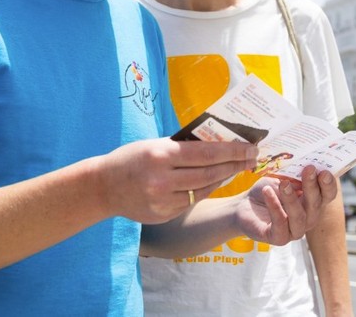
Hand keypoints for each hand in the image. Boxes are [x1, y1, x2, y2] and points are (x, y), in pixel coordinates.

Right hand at [98, 137, 256, 224]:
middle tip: (252, 158)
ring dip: (222, 178)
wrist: (103, 187)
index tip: (251, 147)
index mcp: (161, 155)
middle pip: (209, 173)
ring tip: (236, 168)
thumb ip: (183, 146)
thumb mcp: (155, 144)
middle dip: (234, 165)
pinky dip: (204, 190)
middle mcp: (162, 180)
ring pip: (204, 190)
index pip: (207, 153)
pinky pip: (192, 202)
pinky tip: (213, 181)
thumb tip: (218, 141)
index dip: (233, 151)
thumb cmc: (132, 158)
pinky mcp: (163, 215)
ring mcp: (162, 202)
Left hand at [235, 166, 336, 245]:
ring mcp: (294, 231)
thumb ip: (295, 176)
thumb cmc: (268, 190)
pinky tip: (268, 192)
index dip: (328, 185)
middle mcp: (308, 218)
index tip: (324, 171)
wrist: (244, 205)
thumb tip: (306, 167)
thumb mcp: (282, 178)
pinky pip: (280, 225)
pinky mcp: (278, 238)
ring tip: (284, 183)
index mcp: (313, 202)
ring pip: (300, 218)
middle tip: (308, 170)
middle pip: (316, 205)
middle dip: (312, 187)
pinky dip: (275, 207)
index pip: (327, 195)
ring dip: (292, 199)